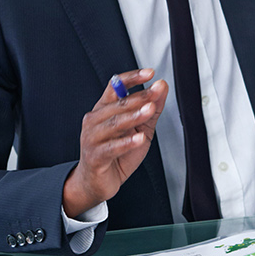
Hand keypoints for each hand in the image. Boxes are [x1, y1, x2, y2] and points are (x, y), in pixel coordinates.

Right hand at [63, 69, 166, 216]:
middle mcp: (95, 120)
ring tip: (149, 110)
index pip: (115, 87)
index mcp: (104, 109)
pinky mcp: (95, 156)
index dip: (132, 78)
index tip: (149, 73)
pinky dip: (126, 142)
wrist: (98, 182)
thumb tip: (162, 88)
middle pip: (117, 104)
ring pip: (114, 123)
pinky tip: (138, 139)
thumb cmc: (116, 154)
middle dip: (139, 97)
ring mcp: (92, 138)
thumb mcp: (140, 129)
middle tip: (155, 92)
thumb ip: (151, 109)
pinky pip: (111, 147)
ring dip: (133, 116)